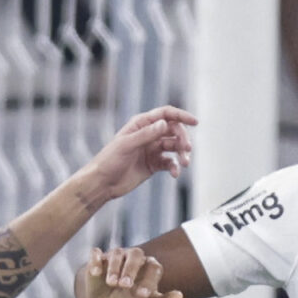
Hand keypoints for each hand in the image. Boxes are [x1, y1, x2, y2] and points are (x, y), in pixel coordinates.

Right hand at [77, 245, 181, 297]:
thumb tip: (180, 296)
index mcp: (149, 268)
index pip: (153, 267)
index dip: (149, 280)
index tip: (142, 295)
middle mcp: (133, 259)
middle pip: (136, 254)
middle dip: (131, 269)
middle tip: (125, 286)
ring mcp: (115, 257)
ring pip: (117, 253)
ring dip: (114, 267)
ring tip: (112, 283)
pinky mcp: (98, 259)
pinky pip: (96, 254)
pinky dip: (95, 261)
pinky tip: (95, 272)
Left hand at [81, 105, 198, 200]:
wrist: (103, 182)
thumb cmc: (109, 160)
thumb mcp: (127, 145)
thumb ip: (146, 134)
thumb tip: (165, 124)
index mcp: (141, 124)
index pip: (166, 114)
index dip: (181, 116)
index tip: (195, 122)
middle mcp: (148, 135)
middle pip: (174, 131)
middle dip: (183, 139)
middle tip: (187, 150)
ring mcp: (152, 149)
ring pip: (174, 147)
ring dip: (182, 154)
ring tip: (184, 164)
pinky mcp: (154, 164)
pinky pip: (170, 163)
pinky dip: (175, 167)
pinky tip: (175, 174)